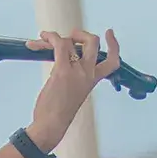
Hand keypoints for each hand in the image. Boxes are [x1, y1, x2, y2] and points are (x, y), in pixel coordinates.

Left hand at [24, 28, 120, 152]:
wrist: (52, 124)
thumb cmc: (59, 112)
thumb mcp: (74, 92)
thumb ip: (74, 76)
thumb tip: (65, 61)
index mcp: (93, 80)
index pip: (113, 61)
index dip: (114, 45)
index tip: (109, 33)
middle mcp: (88, 73)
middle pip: (94, 43)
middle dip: (82, 34)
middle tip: (70, 36)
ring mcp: (76, 71)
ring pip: (72, 41)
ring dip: (55, 37)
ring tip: (44, 40)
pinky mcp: (62, 70)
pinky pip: (59, 45)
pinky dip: (50, 38)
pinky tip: (42, 37)